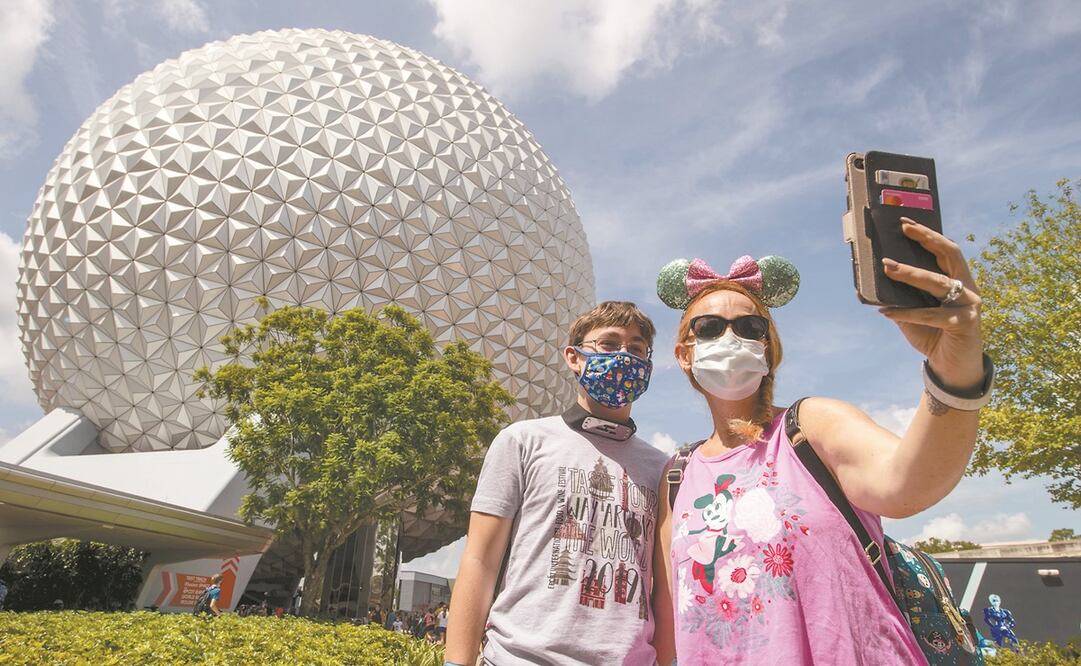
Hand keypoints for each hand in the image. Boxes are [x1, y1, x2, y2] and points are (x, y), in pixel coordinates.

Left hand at [878, 218, 984, 389]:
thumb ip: (903, 296)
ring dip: (911, 274)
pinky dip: (906, 313)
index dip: (928, 234)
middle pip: (949, 255)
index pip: (946, 250)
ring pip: (939, 282)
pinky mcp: (965, 323)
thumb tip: (878, 277)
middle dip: (926, 240)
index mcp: (958, 280)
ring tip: (887, 267)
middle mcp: (968, 288)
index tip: (905, 222)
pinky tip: (886, 312)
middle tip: (903, 230)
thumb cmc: (933, 336)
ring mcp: (970, 305)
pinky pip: (931, 314)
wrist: (951, 368)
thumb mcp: (914, 313)